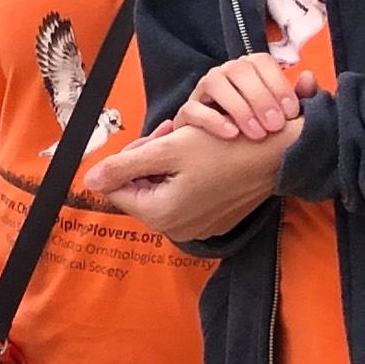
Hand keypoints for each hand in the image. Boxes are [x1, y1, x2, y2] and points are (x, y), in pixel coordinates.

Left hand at [84, 119, 297, 241]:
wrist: (276, 154)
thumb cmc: (222, 146)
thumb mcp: (166, 149)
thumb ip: (123, 166)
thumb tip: (88, 181)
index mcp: (159, 214)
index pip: (117, 188)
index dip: (129, 158)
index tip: (155, 137)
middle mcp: (177, 230)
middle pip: (140, 190)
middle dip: (148, 160)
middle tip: (168, 133)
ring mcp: (198, 228)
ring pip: (162, 192)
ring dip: (166, 165)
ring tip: (184, 141)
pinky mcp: (215, 222)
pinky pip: (185, 199)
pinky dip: (185, 177)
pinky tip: (200, 159)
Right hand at [173, 54, 318, 139]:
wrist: (226, 160)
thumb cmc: (261, 131)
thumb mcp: (284, 116)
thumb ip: (299, 99)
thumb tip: (309, 77)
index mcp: (249, 70)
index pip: (261, 61)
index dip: (278, 84)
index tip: (291, 113)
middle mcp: (224, 74)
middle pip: (239, 68)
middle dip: (260, 98)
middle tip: (275, 126)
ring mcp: (202, 91)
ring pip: (214, 82)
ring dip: (239, 107)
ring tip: (256, 134)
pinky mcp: (186, 112)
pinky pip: (193, 108)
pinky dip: (213, 120)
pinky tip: (232, 135)